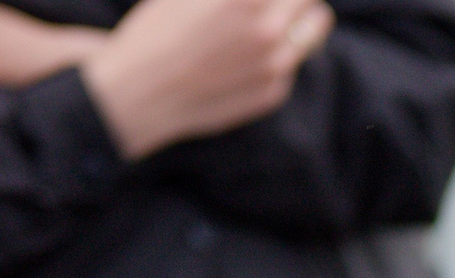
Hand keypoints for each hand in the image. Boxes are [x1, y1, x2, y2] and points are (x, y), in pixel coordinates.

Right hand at [79, 0, 330, 160]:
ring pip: (314, 27)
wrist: (140, 93)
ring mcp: (276, 65)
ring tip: (270, 17)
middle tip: (268, 1)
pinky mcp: (274, 92)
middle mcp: (268, 30)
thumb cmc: (157, 30)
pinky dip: (280, 50)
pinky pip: (292, 61)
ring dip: (298, 17)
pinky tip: (244, 54)